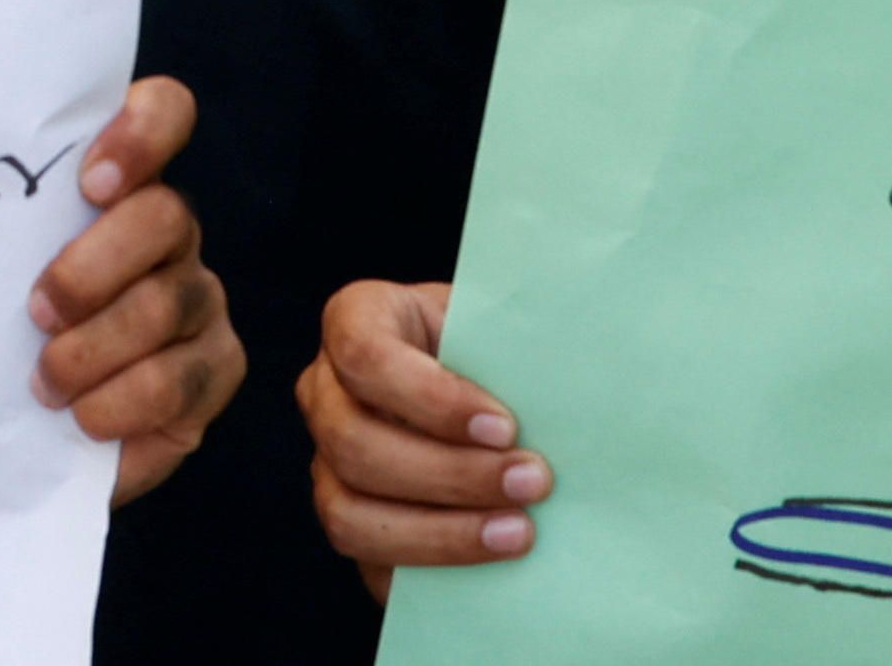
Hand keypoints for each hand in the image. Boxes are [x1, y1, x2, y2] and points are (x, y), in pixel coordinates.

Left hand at [29, 77, 237, 508]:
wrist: (32, 429)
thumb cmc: (0, 327)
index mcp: (118, 182)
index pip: (163, 113)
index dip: (140, 134)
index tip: (88, 183)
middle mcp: (170, 229)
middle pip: (163, 216)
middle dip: (89, 271)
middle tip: (36, 313)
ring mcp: (201, 295)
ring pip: (166, 303)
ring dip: (92, 351)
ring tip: (44, 384)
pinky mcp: (217, 365)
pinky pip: (179, 379)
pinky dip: (120, 404)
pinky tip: (83, 419)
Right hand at [302, 279, 553, 593]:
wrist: (495, 403)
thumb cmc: (497, 357)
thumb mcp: (501, 332)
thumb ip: (514, 351)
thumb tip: (566, 393)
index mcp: (357, 321)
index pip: (362, 353)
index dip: (430, 397)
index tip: (505, 427)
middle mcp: (326, 392)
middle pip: (353, 441)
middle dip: (450, 473)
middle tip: (532, 483)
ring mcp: (327, 462)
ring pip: (348, 512)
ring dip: (439, 532)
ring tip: (518, 533)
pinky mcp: (350, 523)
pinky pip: (369, 564)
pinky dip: (430, 570)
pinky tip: (487, 568)